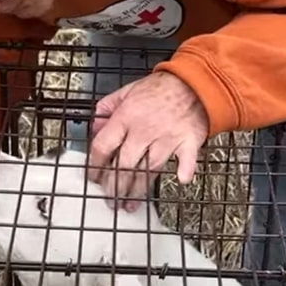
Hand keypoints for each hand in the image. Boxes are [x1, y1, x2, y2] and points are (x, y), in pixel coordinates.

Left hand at [87, 72, 208, 211]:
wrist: (192, 81)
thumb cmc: (160, 88)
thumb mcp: (126, 91)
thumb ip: (107, 108)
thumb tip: (94, 127)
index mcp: (126, 117)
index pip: (104, 146)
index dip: (95, 165)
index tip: (93, 177)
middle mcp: (144, 129)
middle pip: (124, 164)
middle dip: (115, 186)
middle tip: (110, 200)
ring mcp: (167, 136)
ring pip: (150, 168)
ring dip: (139, 189)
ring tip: (129, 204)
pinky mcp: (188, 140)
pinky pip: (187, 157)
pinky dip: (186, 168)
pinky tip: (182, 180)